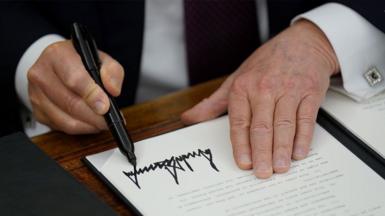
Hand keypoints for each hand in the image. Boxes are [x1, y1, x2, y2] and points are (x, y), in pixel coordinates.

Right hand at [28, 40, 123, 133]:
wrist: (57, 65)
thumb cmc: (80, 62)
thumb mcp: (100, 59)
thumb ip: (112, 71)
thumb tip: (113, 90)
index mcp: (57, 55)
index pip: (74, 79)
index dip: (92, 95)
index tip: (106, 106)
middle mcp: (41, 74)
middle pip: (70, 103)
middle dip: (94, 116)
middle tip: (109, 120)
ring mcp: (35, 95)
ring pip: (65, 120)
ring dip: (89, 125)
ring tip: (103, 123)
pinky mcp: (37, 112)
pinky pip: (62, 127)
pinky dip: (81, 128)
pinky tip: (91, 123)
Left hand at [181, 20, 339, 177]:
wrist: (301, 43)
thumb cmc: (266, 63)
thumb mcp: (236, 79)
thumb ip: (213, 103)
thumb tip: (188, 118)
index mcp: (244, 87)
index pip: (239, 121)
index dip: (241, 144)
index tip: (243, 163)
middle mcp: (265, 88)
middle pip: (261, 126)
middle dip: (262, 153)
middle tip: (262, 173)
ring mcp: (289, 90)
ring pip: (284, 125)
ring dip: (282, 149)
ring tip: (279, 168)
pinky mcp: (310, 92)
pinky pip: (306, 118)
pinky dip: (303, 137)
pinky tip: (298, 153)